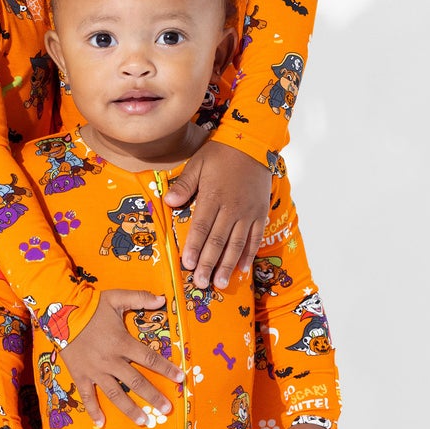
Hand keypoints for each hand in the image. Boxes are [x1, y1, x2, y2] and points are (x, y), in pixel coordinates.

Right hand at [60, 289, 183, 427]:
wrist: (60, 313)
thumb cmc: (91, 307)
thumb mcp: (116, 298)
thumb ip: (140, 298)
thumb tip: (162, 298)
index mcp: (122, 343)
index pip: (149, 359)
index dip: (166, 369)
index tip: (180, 379)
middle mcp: (111, 361)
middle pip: (136, 382)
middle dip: (153, 396)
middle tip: (166, 409)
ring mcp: (95, 371)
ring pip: (115, 394)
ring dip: (130, 409)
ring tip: (143, 422)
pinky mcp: (81, 376)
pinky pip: (88, 396)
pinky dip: (93, 410)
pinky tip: (100, 424)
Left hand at [162, 142, 270, 289]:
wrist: (253, 145)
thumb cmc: (220, 154)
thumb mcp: (197, 164)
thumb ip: (184, 185)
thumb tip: (168, 202)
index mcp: (213, 197)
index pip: (201, 227)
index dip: (194, 247)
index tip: (187, 265)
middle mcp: (232, 208)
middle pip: (219, 241)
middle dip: (209, 263)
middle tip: (201, 283)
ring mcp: (248, 213)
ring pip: (237, 244)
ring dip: (228, 265)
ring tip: (220, 283)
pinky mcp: (261, 213)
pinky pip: (255, 238)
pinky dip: (249, 255)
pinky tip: (242, 269)